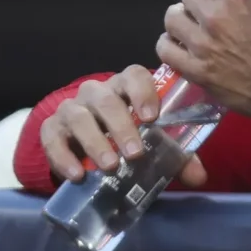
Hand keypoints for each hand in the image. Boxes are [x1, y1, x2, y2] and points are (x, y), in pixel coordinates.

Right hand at [37, 66, 211, 188]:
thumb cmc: (130, 138)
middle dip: (121, 125)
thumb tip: (198, 175)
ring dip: (95, 141)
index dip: (142, 92)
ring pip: (78, 115)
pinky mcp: (52, 129)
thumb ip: (177, 156)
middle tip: (135, 153)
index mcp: (126, 88)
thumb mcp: (154, 145)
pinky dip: (64, 156)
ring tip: (110, 166)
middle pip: (106, 98)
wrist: (90, 150)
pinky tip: (78, 175)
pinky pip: (52, 137)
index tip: (152, 117)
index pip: (133, 75)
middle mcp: (97, 93)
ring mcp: (72, 108)